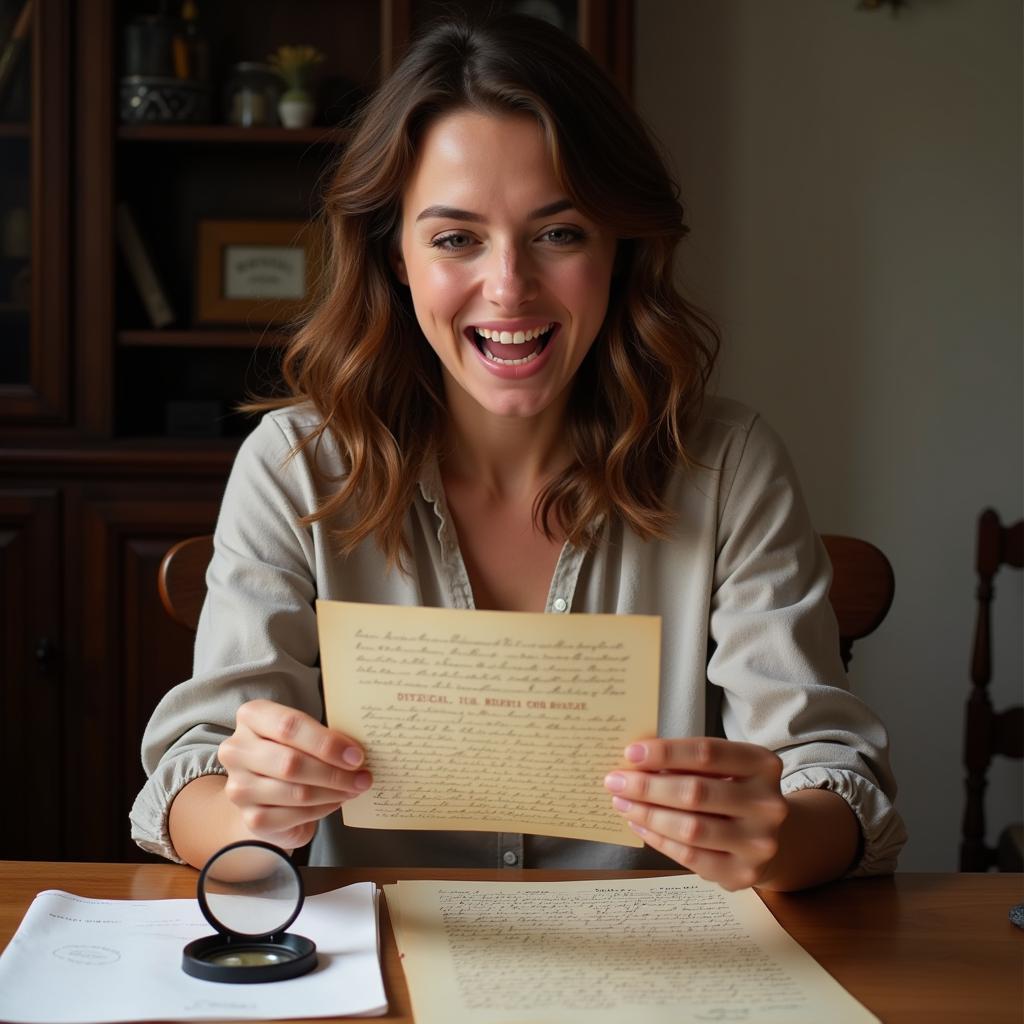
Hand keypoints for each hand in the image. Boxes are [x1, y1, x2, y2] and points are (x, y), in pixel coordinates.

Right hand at [216, 699, 371, 850]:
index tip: (356, 755)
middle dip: (334, 772)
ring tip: (354, 789)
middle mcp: (236, 750)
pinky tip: (335, 802)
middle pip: (291, 762)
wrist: (266, 793)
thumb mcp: (303, 734)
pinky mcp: (250, 818)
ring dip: (333, 792)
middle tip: (363, 777)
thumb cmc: (291, 751)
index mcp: (252, 716)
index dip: (326, 742)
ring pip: (296, 792)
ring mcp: (239, 787)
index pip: (289, 726)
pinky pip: (294, 815)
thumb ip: (324, 735)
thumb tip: (357, 751)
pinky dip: (321, 810)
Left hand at [604, 737, 787, 889]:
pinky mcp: (743, 873)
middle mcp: (768, 804)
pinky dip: (658, 839)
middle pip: (696, 792)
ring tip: (622, 803)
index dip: (666, 752)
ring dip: (648, 814)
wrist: (771, 839)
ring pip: (690, 828)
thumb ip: (688, 764)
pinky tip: (639, 825)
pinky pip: (690, 857)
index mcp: (763, 765)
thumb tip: (635, 762)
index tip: (631, 753)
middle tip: (614, 781)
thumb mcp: (723, 769)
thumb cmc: (733, 792)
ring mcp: (759, 843)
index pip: (707, 753)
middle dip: (647, 786)